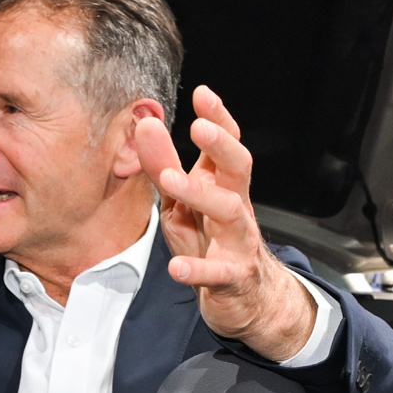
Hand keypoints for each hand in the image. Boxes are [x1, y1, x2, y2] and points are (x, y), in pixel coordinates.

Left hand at [146, 86, 313, 359]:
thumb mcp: (182, 201)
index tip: (203, 94)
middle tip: (199, 126)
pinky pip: (218, 273)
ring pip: (229, 212)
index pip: (226, 144)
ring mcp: (238, 242)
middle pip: (238, 168)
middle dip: (221, 145)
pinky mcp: (233, 277)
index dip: (218, 118)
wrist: (247, 298)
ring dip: (200, 194)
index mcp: (223, 184)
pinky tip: (177, 268)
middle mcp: (236, 206)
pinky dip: (198, 270)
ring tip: (169, 180)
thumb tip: (145, 123)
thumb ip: (163, 164)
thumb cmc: (210, 240)